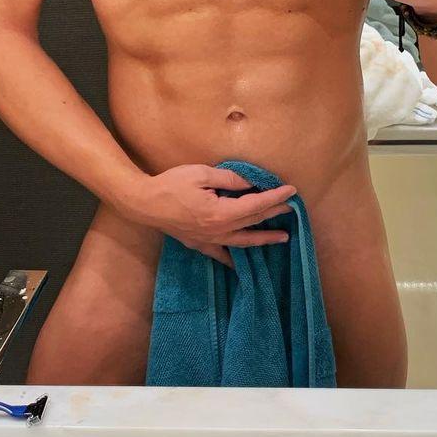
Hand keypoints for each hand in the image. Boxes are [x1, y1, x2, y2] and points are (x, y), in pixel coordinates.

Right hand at [131, 164, 295, 267]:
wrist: (144, 203)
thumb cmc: (172, 184)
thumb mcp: (202, 174)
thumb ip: (230, 178)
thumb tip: (251, 182)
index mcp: (221, 212)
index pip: (255, 205)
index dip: (275, 197)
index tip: (291, 190)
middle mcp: (218, 230)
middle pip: (252, 222)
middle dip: (273, 214)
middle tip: (292, 208)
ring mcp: (208, 240)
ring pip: (242, 241)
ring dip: (263, 239)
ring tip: (281, 238)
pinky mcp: (198, 244)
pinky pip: (220, 254)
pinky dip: (232, 258)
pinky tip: (240, 263)